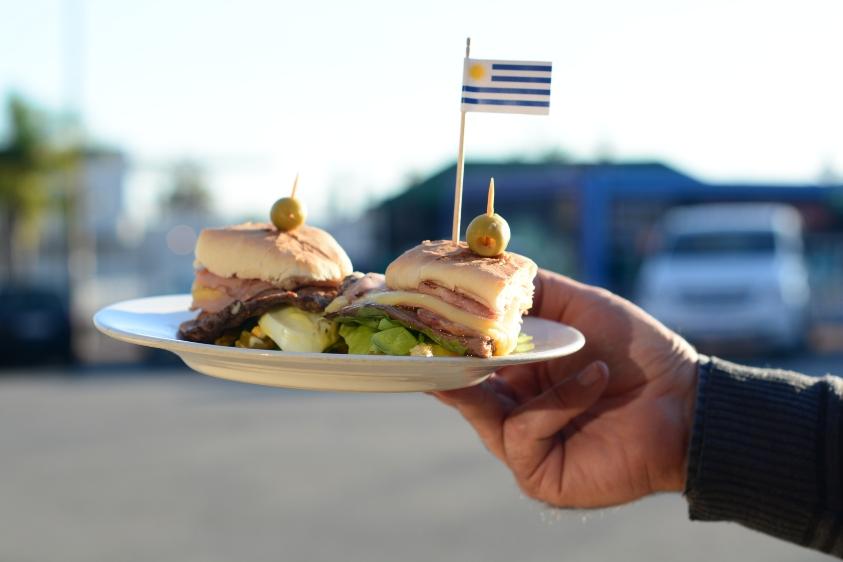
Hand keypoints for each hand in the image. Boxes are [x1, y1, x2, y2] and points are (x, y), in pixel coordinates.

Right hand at [433, 269, 697, 507]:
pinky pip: (523, 431)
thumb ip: (532, 288)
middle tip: (423, 334)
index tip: (411, 314)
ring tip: (516, 348)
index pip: (465, 359)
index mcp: (518, 373)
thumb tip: (486, 264)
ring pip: (479, 411)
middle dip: (444, 361)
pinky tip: (595, 379)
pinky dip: (556, 402)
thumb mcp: (579, 305)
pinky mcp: (537, 473)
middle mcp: (513, 408)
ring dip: (495, 376)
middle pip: (460, 387)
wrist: (685, 399)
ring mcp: (522, 444)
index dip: (441, 339)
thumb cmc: (636, 350)